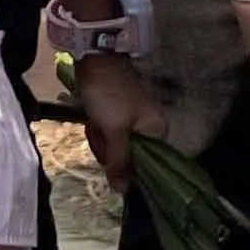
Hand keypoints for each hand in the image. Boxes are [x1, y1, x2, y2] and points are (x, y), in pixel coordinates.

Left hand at [73, 52, 165, 194]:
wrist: (94, 58)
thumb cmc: (109, 94)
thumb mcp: (114, 130)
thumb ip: (120, 162)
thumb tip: (123, 192)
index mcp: (158, 131)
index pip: (149, 166)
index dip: (129, 169)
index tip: (112, 162)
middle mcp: (150, 127)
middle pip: (129, 157)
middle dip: (109, 149)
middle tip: (101, 133)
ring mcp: (133, 120)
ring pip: (115, 145)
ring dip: (101, 138)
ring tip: (95, 122)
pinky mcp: (117, 113)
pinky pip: (108, 133)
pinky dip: (98, 128)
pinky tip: (91, 118)